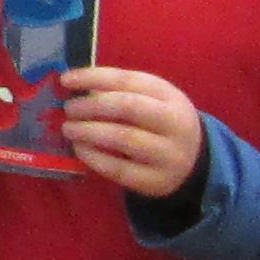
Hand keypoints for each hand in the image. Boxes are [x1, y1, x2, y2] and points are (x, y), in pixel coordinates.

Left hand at [59, 63, 206, 199]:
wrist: (193, 162)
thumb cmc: (160, 123)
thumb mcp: (151, 100)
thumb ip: (120, 91)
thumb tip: (77, 88)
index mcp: (170, 97)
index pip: (128, 81)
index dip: (94, 78)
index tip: (66, 80)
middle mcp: (174, 124)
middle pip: (128, 107)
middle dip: (91, 106)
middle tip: (69, 109)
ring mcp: (168, 155)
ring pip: (123, 138)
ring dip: (88, 131)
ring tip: (69, 128)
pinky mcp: (157, 181)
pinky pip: (120, 169)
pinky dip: (94, 157)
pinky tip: (80, 149)